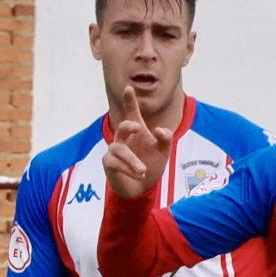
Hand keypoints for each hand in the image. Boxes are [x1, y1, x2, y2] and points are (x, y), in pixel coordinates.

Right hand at [103, 83, 174, 198]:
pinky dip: (128, 169)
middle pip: (122, 126)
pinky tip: (139, 175)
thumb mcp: (163, 152)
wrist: (142, 188)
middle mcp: (124, 138)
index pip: (132, 113)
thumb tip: (159, 130)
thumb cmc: (151, 165)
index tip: (128, 88)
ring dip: (132, 160)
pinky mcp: (109, 163)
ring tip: (143, 171)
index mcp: (137, 131)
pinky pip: (115, 163)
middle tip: (138, 127)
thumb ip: (166, 139)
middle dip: (129, 125)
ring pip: (119, 149)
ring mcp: (115, 150)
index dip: (129, 101)